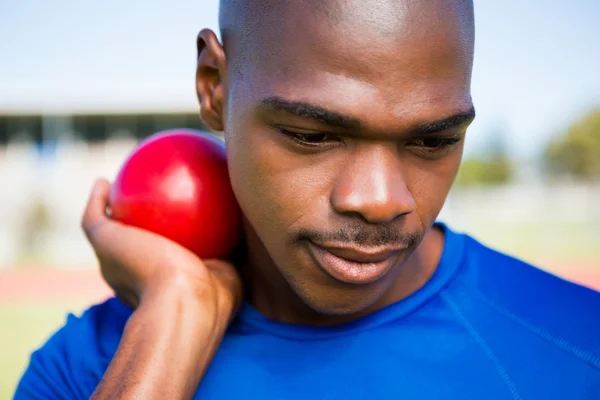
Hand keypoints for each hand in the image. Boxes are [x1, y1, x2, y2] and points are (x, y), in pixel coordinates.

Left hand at [81, 179, 242, 320]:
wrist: (188, 300)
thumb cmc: (144, 269)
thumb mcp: (106, 239)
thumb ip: (96, 214)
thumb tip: (103, 183)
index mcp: (142, 270)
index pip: (138, 237)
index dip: (141, 214)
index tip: (147, 186)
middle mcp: (172, 273)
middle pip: (175, 236)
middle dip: (179, 213)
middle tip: (183, 179)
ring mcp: (203, 271)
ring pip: (207, 236)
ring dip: (212, 213)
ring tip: (214, 177)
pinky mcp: (229, 267)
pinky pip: (233, 235)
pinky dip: (235, 214)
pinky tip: (233, 187)